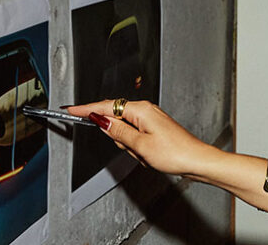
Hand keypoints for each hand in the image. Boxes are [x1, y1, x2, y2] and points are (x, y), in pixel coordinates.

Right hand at [66, 99, 217, 178]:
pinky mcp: (154, 128)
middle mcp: (145, 110)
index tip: (71, 109)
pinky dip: (137, 147)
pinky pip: (135, 136)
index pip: (105, 107)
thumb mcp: (140, 145)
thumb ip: (118, 132)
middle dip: (118, 138)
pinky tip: (149, 156)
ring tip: (146, 155)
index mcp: (140, 110)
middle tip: (133, 150)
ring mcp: (150, 118)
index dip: (86, 109)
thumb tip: (101, 121)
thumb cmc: (175, 153)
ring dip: (130, 146)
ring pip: (125, 131)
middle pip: (115, 119)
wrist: (196, 160)